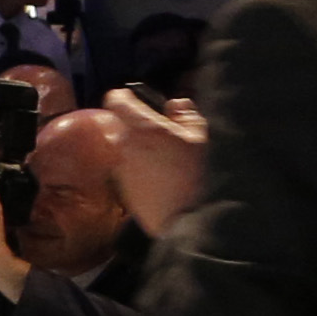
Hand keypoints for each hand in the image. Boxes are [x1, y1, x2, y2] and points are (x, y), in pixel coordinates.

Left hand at [101, 87, 209, 232]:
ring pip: (124, 147)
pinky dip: (139, 166)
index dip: (127, 97)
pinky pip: (128, 168)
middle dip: (138, 125)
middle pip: (121, 124)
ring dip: (139, 147)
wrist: (186, 218)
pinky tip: (161, 176)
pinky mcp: (122, 187)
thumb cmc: (195, 174)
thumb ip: (185, 115)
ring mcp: (120, 167)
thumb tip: (175, 104)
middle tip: (163, 132)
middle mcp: (123, 145)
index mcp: (140, 127)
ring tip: (166, 157)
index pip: (116, 99)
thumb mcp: (200, 137)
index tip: (141, 101)